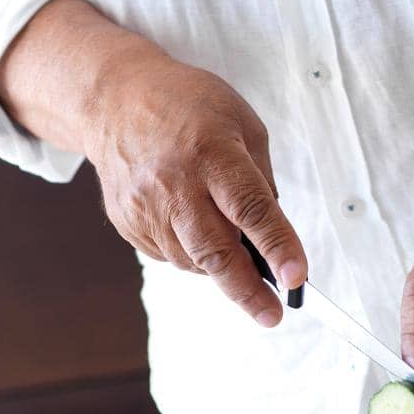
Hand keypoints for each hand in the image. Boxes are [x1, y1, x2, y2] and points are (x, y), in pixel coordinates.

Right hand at [88, 49, 307, 327]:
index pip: (251, 208)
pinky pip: (169, 255)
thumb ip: (259, 177)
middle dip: (247, 290)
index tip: (297, 278)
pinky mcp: (128, 223)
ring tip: (229, 242)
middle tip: (272, 313)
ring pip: (193, 261)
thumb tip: (272, 234)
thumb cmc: (186, 104)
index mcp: (211, 151)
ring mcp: (146, 206)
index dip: (278, 246)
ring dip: (220, 267)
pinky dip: (190, 252)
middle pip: (216, 251)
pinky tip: (191, 222)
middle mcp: (175, 183)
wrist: (116, 100)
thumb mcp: (240, 122)